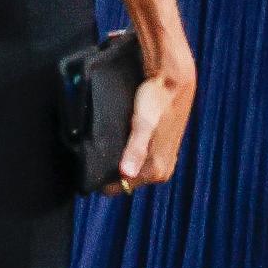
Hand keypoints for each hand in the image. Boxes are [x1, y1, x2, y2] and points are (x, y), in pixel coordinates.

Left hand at [102, 45, 194, 195]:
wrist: (174, 79)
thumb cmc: (157, 100)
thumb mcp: (143, 124)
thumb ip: (135, 149)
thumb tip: (126, 173)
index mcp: (157, 171)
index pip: (119, 187)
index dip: (103, 177)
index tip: (93, 160)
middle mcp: (162, 171)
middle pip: (126, 179)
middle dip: (113, 167)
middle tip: (102, 146)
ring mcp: (164, 159)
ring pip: (132, 167)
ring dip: (122, 157)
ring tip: (112, 138)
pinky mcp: (163, 148)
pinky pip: (139, 158)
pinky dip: (130, 149)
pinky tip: (125, 134)